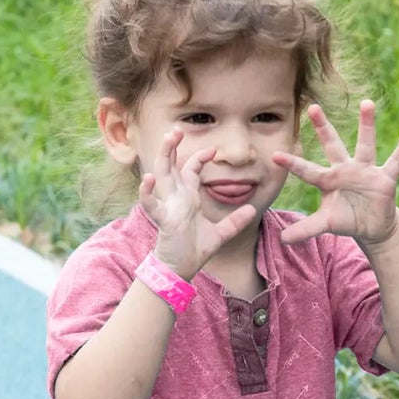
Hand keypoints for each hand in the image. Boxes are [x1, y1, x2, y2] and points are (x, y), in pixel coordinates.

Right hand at [139, 127, 258, 280]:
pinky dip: (147, 192)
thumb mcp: (221, 234)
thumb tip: (251, 209)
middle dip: (172, 147)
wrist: (182, 269)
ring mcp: (168, 206)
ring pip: (160, 175)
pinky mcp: (164, 220)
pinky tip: (147, 179)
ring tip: (167, 140)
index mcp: (187, 198)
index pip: (190, 170)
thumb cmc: (195, 250)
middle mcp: (176, 198)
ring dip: (163, 157)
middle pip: (170, 165)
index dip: (199, 157)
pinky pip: (152, 204)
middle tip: (177, 129)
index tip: (213, 150)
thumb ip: (235, 221)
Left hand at [271, 101, 398, 246]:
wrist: (372, 227)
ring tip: (367, 103)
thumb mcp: (326, 224)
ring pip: (365, 144)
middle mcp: (345, 169)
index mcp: (328, 180)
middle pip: (332, 145)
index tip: (275, 156)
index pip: (307, 171)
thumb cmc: (346, 219)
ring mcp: (366, 171)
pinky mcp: (385, 178)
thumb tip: (282, 240)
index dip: (292, 164)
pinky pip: (396, 161)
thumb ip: (306, 229)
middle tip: (312, 107)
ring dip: (366, 124)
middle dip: (323, 127)